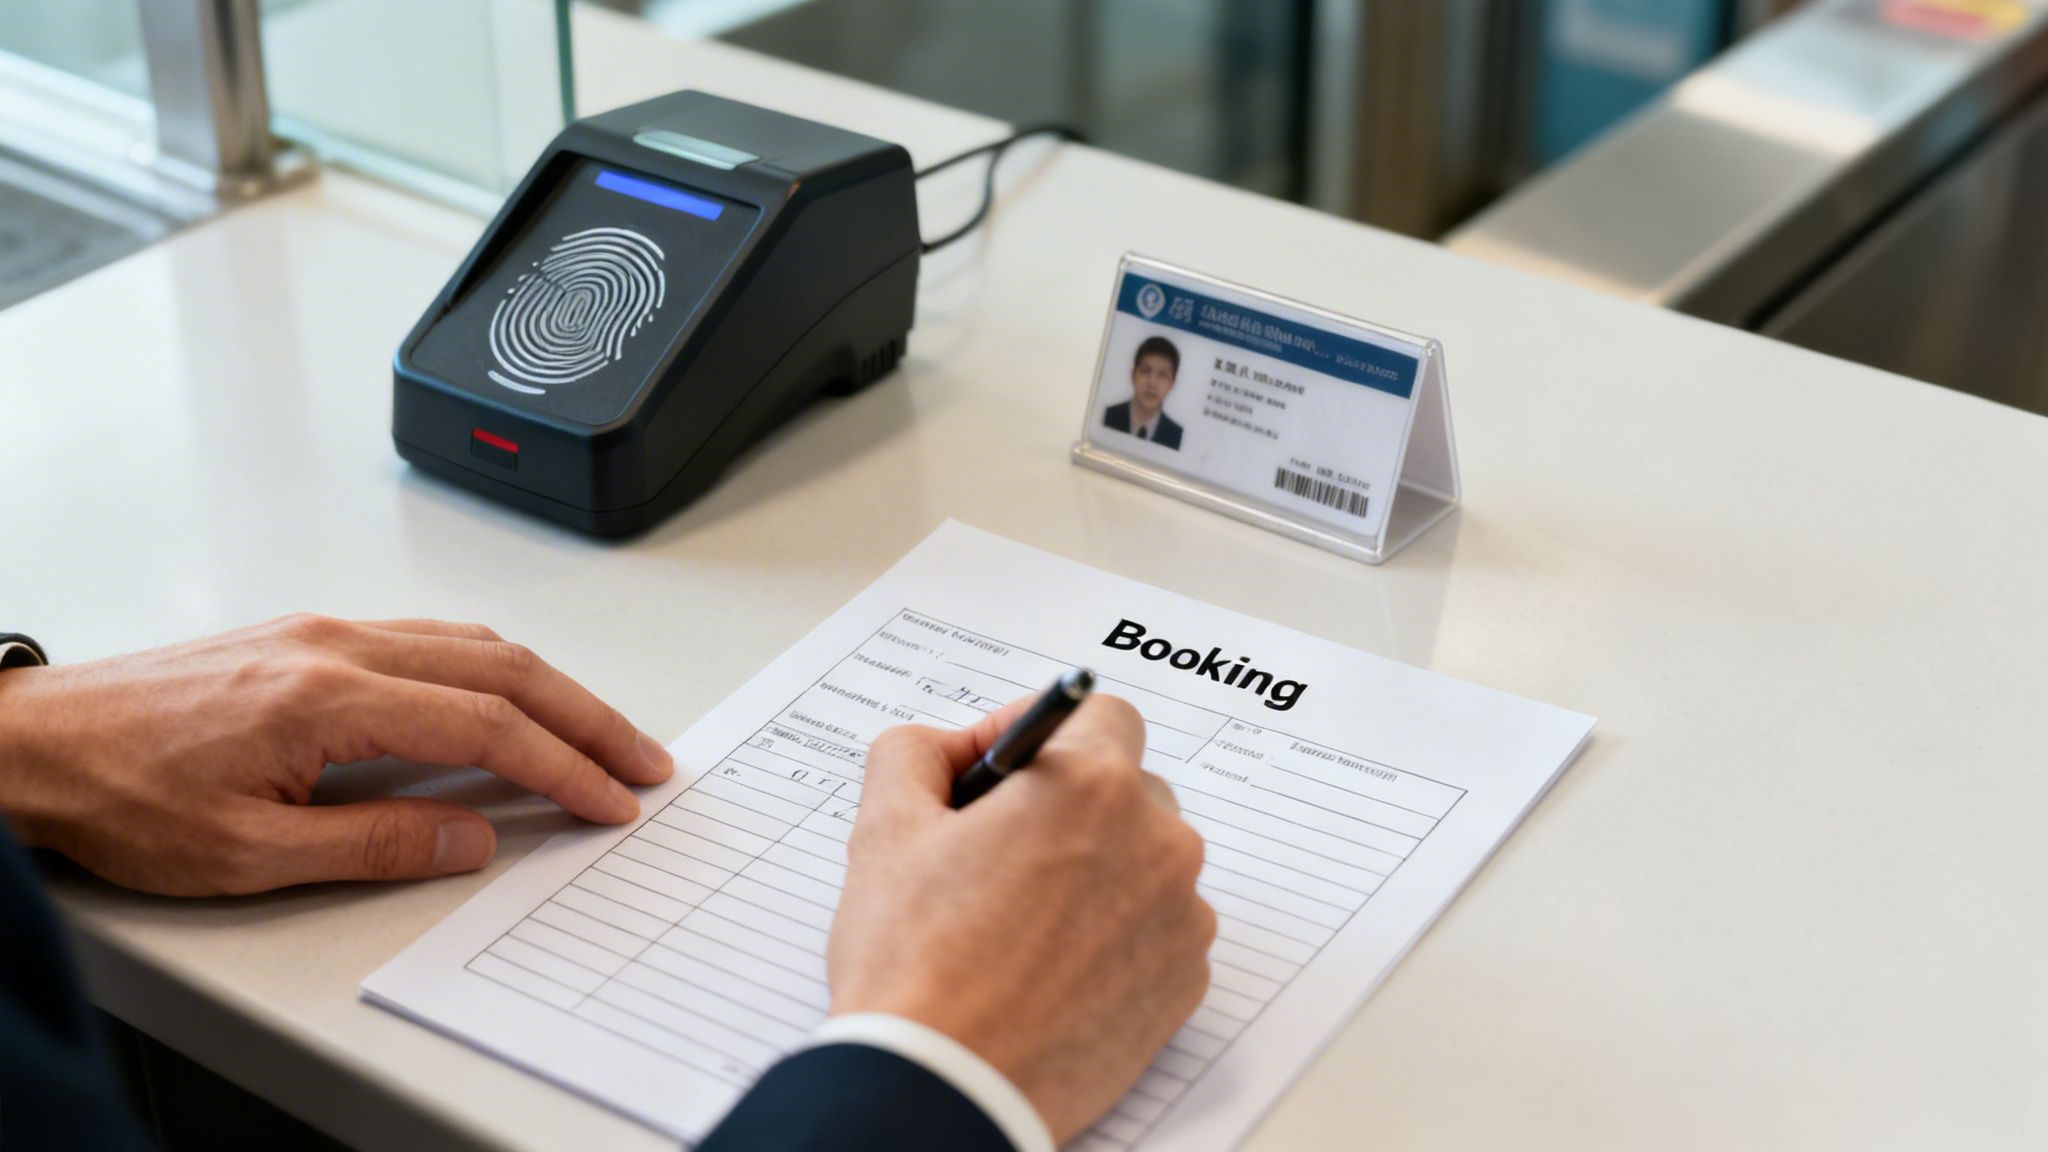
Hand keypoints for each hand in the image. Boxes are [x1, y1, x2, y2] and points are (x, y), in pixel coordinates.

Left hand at [0, 614, 671, 894]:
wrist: (35, 744)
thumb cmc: (120, 794)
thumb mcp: (246, 852)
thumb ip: (374, 842)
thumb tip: (472, 833)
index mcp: (327, 697)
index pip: (487, 725)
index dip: (565, 766)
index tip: (614, 799)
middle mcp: (337, 646)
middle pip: (504, 667)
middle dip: (588, 715)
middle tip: (644, 760)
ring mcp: (325, 631)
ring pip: (475, 641)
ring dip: (550, 687)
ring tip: (598, 732)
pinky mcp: (309, 633)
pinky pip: (432, 636)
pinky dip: (496, 666)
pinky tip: (511, 694)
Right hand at [828, 695, 1215, 1143]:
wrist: (945, 1089)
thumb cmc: (916, 967)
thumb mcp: (884, 830)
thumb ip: (915, 755)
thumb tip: (945, 749)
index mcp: (1092, 787)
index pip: (1098, 712)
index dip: (1040, 733)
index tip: (998, 771)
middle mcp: (1158, 844)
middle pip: (1126, 787)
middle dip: (1066, 805)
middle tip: (995, 851)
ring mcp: (1181, 919)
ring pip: (1142, 861)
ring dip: (1094, 870)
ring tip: (1017, 920)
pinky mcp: (1184, 984)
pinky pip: (1156, 930)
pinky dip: (1113, 935)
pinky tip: (1048, 967)